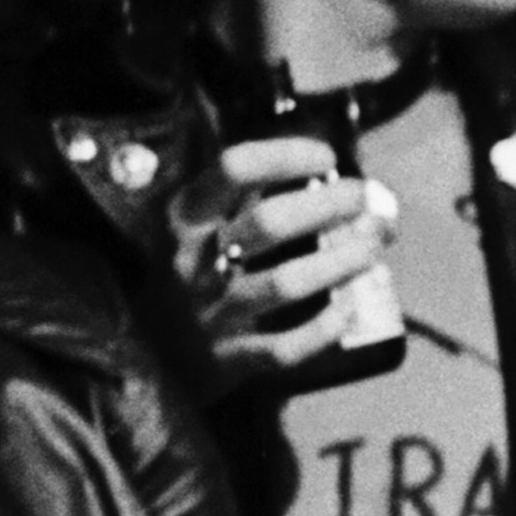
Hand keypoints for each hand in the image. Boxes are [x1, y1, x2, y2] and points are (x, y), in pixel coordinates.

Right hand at [167, 135, 397, 388]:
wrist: (142, 359)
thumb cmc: (185, 282)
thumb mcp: (195, 232)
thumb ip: (246, 203)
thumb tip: (330, 179)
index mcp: (183, 220)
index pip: (236, 169)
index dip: (288, 155)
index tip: (326, 157)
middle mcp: (193, 263)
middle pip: (271, 222)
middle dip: (330, 205)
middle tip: (365, 200)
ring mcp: (210, 314)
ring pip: (286, 283)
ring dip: (341, 261)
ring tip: (373, 247)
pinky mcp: (227, 360)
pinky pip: (286, 345)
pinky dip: (325, 326)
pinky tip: (347, 307)